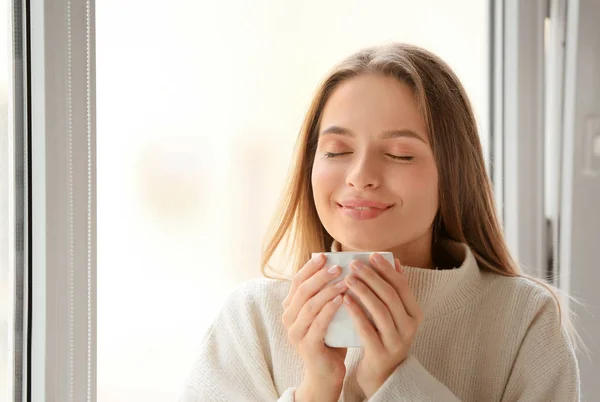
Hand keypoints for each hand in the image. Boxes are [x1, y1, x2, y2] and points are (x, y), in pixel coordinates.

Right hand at [282, 253, 349, 401]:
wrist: (327, 373)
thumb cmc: (330, 338)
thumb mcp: (326, 312)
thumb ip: (327, 293)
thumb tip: (341, 265)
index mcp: (291, 307)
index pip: (297, 281)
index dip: (309, 267)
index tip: (324, 255)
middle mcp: (289, 318)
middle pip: (302, 290)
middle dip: (320, 276)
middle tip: (338, 266)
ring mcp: (296, 333)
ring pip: (309, 305)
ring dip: (327, 290)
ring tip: (344, 280)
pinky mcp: (307, 345)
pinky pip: (318, 323)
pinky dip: (330, 309)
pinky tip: (342, 299)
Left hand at [342, 253, 422, 398]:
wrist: (382, 373)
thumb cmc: (385, 336)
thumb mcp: (395, 314)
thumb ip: (395, 290)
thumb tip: (394, 260)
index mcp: (414, 314)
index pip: (402, 286)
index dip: (387, 269)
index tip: (372, 255)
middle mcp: (409, 327)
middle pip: (390, 296)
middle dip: (372, 277)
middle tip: (354, 264)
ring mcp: (396, 341)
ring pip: (380, 311)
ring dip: (363, 291)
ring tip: (347, 279)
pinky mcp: (380, 353)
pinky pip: (367, 329)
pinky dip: (356, 312)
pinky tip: (345, 300)